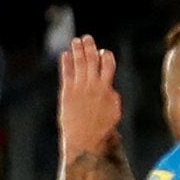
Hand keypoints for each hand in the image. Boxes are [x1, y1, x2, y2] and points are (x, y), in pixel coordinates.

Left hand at [55, 36, 119, 157]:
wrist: (85, 141)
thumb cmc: (101, 131)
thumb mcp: (114, 113)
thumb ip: (112, 97)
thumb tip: (110, 89)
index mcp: (108, 89)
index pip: (108, 65)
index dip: (105, 56)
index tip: (103, 52)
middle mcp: (94, 86)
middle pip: (92, 60)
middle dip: (90, 47)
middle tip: (87, 38)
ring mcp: (79, 88)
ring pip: (79, 63)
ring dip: (77, 50)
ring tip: (76, 41)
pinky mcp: (67, 93)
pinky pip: (66, 73)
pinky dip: (66, 62)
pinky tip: (65, 55)